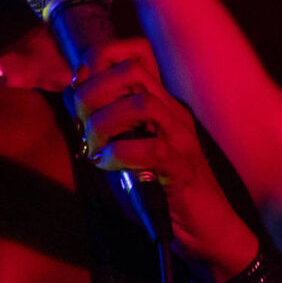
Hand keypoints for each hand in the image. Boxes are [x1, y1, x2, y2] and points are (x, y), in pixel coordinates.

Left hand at [66, 39, 258, 279]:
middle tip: (83, 124)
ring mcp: (181, 139)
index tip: (79, 89)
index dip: (98, 60)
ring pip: (141, 103)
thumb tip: (75, 91)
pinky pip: (151, 149)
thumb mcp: (125, 148)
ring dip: (105, 123)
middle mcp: (173, 113)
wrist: (206, 229)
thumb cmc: (161, 190)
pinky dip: (119, 154)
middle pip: (131, 70)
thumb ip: (105, 120)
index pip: (134, 53)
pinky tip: (108, 165)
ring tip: (96, 147)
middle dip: (92, 92)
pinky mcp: (182, 169)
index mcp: (160, 104)